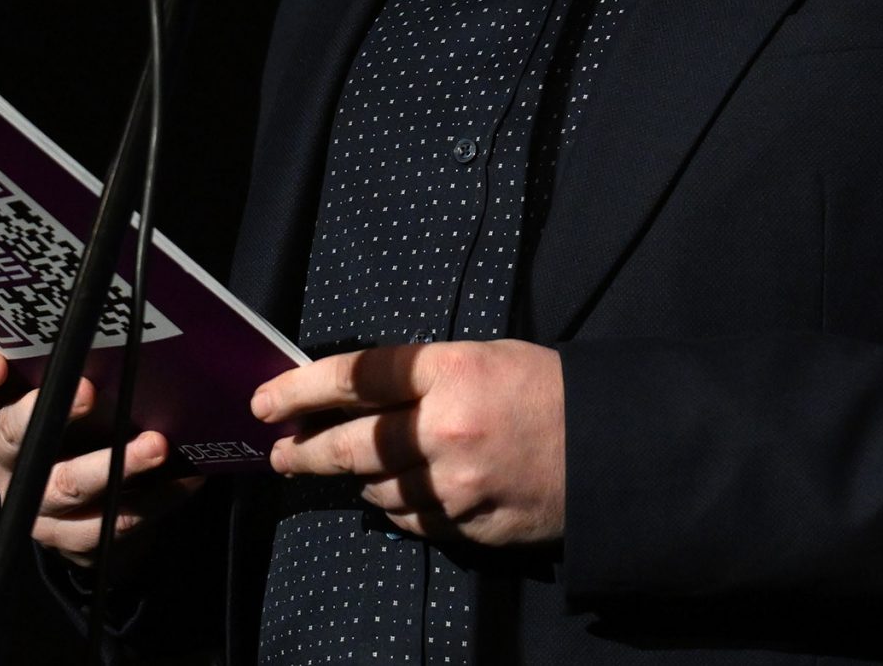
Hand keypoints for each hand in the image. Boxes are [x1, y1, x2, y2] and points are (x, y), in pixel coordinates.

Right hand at [0, 348, 205, 566]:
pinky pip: (108, 527)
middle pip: (9, 437)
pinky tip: (184, 480)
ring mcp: (32, 502)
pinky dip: (152, 501)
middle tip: (88, 391)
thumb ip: (73, 356)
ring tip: (156, 446)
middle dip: (50, 413)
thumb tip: (131, 319)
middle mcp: (2, 457)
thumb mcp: (61, 385)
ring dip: (112, 467)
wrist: (88, 509)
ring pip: (62, 488)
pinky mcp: (68, 539)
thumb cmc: (78, 421)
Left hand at [251, 339, 565, 546]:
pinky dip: (396, 506)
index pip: (353, 376)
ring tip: (344, 469)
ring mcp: (455, 485)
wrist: (615, 448)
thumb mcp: (485, 356)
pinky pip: (411, 520)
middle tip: (281, 452)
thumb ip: (422, 376)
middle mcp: (444, 429)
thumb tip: (357, 396)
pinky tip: (397, 493)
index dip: (300, 388)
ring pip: (375, 489)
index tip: (267, 400)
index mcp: (449, 371)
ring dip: (355, 479)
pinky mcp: (470, 526)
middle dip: (307, 450)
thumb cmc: (549, 389)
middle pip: (351, 445)